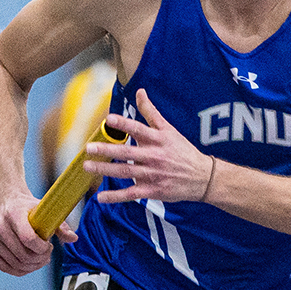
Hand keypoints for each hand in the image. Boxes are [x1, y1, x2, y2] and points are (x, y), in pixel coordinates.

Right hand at [0, 193, 72, 275]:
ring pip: (14, 264)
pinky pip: (4, 267)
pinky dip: (19, 270)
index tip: (49, 246)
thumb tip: (74, 239)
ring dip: (31, 266)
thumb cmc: (28, 208)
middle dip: (39, 259)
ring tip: (39, 259)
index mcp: (13, 213)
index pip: (28, 239)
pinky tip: (29, 264)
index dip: (42, 248)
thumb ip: (61, 226)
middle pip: (22, 255)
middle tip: (46, 255)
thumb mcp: (45, 211)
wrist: (6, 202)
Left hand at [89, 90, 213, 203]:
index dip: (124, 124)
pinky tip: (100, 197)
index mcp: (158, 140)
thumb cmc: (182, 151)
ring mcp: (153, 175)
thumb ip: (151, 112)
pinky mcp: (153, 190)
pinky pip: (131, 194)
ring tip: (88, 166)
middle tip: (89, 148)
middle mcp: (154, 157)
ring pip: (126, 172)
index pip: (139, 129)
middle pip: (128, 153)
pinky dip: (115, 197)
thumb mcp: (169, 129)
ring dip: (105, 170)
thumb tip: (140, 91)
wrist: (203, 177)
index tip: (109, 119)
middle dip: (107, 151)